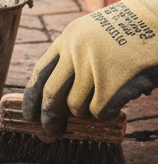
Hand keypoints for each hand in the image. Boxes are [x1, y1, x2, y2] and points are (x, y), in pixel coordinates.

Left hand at [23, 0, 157, 137]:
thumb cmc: (133, 28)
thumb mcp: (94, 32)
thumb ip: (75, 58)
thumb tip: (56, 102)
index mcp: (68, 38)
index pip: (39, 74)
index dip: (32, 99)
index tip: (29, 116)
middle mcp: (75, 50)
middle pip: (51, 96)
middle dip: (48, 121)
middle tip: (50, 135)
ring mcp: (94, 65)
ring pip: (76, 107)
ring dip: (86, 115)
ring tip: (102, 104)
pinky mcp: (114, 80)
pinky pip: (99, 111)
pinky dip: (105, 114)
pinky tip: (115, 105)